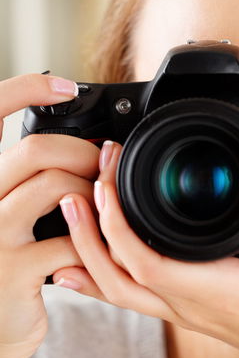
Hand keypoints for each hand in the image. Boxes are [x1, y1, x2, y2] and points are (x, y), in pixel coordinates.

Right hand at [0, 74, 98, 357]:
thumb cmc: (12, 264)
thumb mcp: (13, 217)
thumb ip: (32, 184)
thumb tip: (88, 149)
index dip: (20, 92)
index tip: (62, 85)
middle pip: (33, 149)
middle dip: (82, 151)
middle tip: (104, 164)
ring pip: (56, 188)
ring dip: (96, 193)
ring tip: (106, 205)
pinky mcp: (13, 272)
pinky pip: (72, 240)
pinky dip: (97, 240)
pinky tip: (99, 246)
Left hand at [57, 141, 238, 357]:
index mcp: (222, 291)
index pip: (150, 265)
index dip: (119, 227)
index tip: (109, 185)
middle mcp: (193, 304)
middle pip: (118, 277)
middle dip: (91, 231)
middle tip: (81, 185)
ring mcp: (185, 310)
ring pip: (117, 289)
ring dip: (89, 249)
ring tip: (73, 208)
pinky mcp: (186, 308)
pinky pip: (130, 294)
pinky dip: (99, 274)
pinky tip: (79, 260)